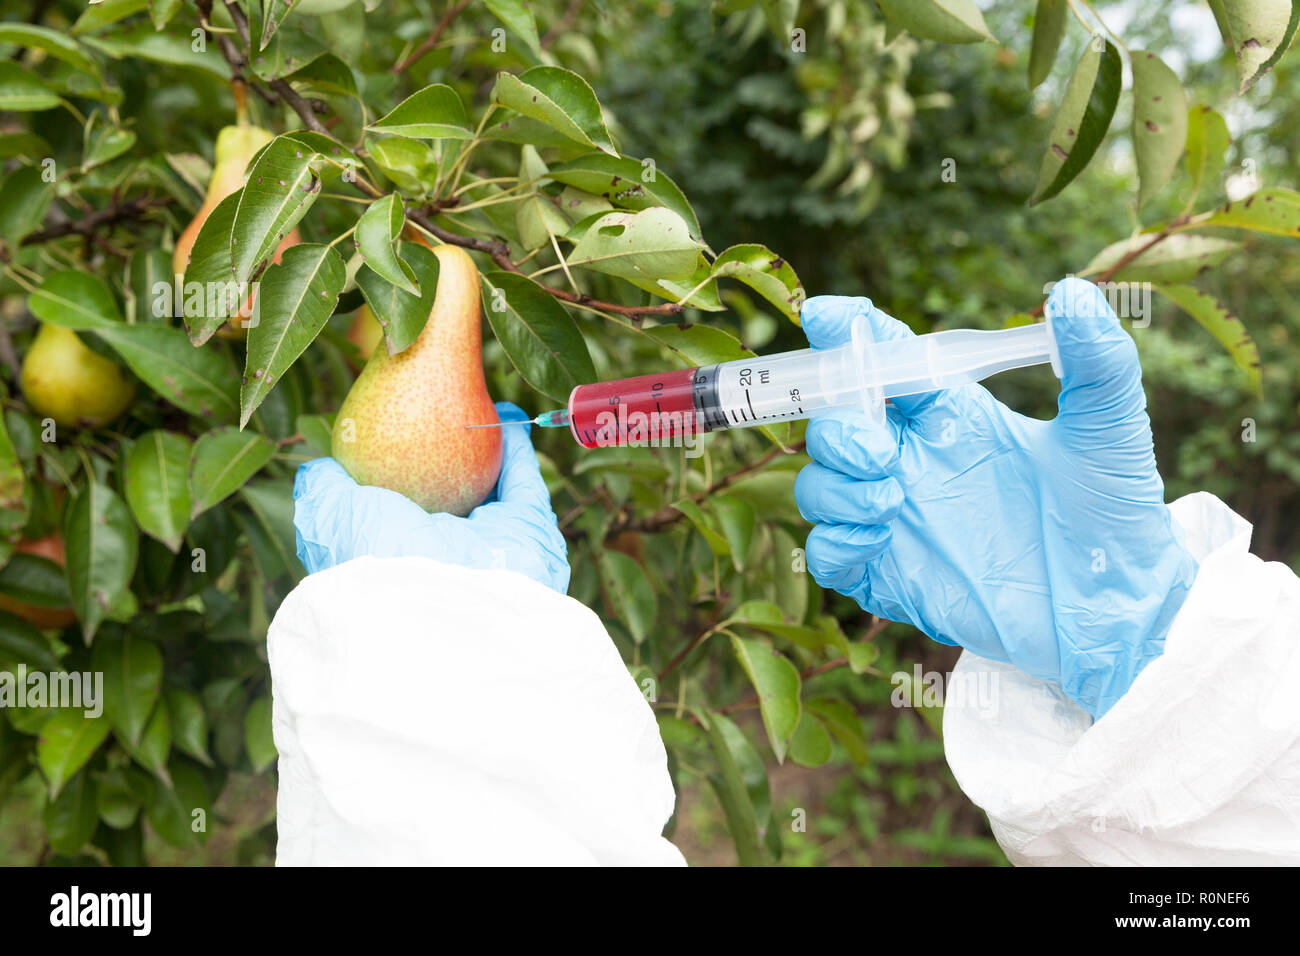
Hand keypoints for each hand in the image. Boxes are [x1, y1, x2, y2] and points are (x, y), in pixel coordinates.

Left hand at [293, 401, 569, 593]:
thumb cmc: (378, 559)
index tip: (394, 424)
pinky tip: (507, 414)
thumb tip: (322, 466)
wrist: (444, 603)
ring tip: (477, 401)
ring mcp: (487, 542)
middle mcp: (441, 548)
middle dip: (445, 453)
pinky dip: (517, 447)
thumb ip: (326, 490)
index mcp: (395, 549)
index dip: (396, 464)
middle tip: (440, 408)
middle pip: (446, 490)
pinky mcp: (527, 530)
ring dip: (486, 443)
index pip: (396, 503)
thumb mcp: (333, 517)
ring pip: (488, 482)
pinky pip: (523, 479)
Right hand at [794, 278, 1197, 717]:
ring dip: (836, 486)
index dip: (849, 334)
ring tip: (893, 500)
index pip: (883, 363)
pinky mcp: (891, 577)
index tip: (828, 314)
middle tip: (882, 450)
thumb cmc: (1114, 511)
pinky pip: (828, 555)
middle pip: (833, 425)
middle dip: (836, 428)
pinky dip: (835, 540)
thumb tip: (1074, 292)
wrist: (1118, 608)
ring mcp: (896, 521)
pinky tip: (877, 535)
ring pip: (818, 487)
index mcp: (949, 415)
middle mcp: (912, 462)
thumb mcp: (1108, 428)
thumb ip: (1096, 359)